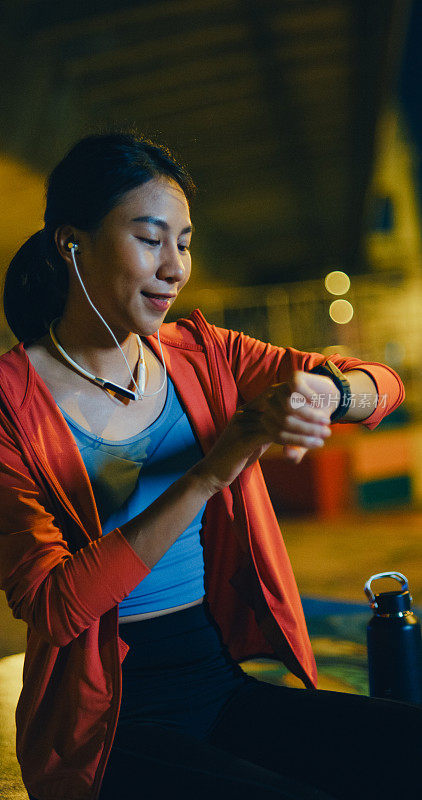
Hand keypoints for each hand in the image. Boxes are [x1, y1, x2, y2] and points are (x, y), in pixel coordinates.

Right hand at [196, 370, 334, 492]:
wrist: (211, 475)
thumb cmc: (232, 460)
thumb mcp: (251, 440)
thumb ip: (266, 430)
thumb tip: (285, 427)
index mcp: (248, 409)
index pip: (279, 394)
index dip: (301, 399)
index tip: (320, 409)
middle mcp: (247, 411)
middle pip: (284, 403)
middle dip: (309, 413)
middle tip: (327, 423)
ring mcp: (245, 423)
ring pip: (284, 419)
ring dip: (308, 428)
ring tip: (324, 436)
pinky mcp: (246, 438)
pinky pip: (278, 435)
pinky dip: (298, 440)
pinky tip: (311, 445)